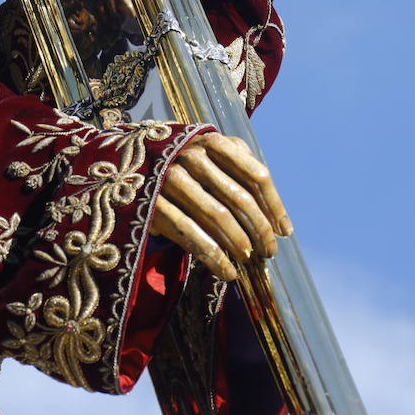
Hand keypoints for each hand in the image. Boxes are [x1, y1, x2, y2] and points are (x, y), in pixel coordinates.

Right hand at [150, 132, 291, 281]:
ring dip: (240, 244)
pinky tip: (227, 272)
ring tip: (249, 260)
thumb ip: (243, 176)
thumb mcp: (214, 158)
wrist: (130, 166)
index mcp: (214, 142)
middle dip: (260, 231)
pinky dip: (214, 257)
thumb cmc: (186, 168)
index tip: (284, 232)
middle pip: (240, 198)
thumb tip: (279, 224)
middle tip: (269, 252)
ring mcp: (170, 177)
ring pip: (218, 216)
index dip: (274, 207)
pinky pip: (192, 234)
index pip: (256, 175)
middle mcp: (192, 155)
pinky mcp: (153, 202)